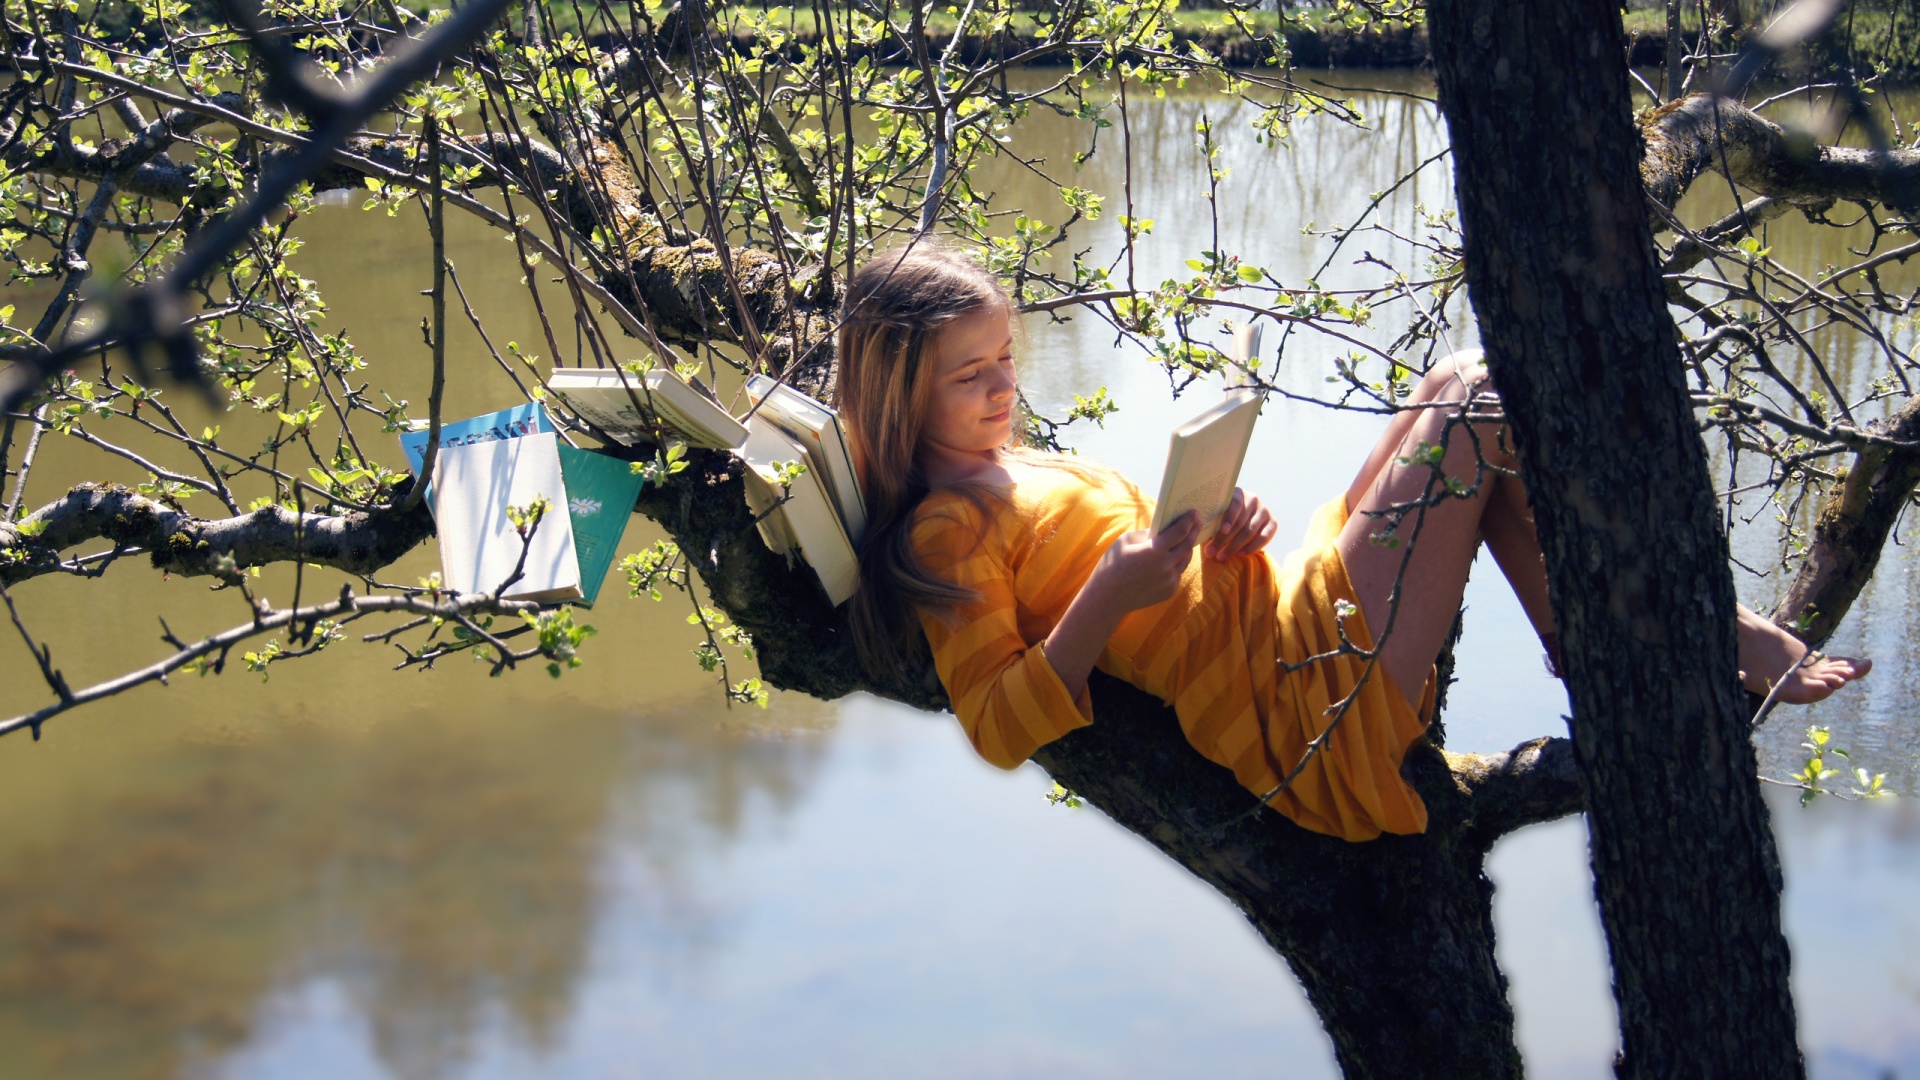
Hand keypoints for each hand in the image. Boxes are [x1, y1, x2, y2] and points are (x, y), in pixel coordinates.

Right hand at [1084, 511, 1201, 616]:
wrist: (1107, 598)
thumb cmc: (1112, 565)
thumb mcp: (1125, 541)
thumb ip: (1146, 533)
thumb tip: (1163, 529)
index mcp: (1154, 550)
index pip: (1179, 531)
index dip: (1188, 520)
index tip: (1194, 512)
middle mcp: (1166, 566)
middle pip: (1187, 545)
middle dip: (1193, 531)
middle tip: (1197, 522)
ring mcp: (1169, 580)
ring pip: (1185, 560)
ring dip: (1187, 548)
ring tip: (1187, 538)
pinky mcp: (1169, 591)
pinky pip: (1178, 573)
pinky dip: (1177, 563)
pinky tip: (1173, 557)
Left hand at [1204, 487, 1275, 561]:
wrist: (1239, 522)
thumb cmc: (1220, 518)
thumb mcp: (1214, 516)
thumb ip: (1209, 520)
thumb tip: (1196, 528)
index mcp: (1237, 493)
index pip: (1235, 504)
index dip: (1230, 517)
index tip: (1223, 530)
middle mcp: (1253, 499)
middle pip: (1240, 521)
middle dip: (1224, 539)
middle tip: (1211, 552)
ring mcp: (1264, 511)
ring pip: (1250, 531)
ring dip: (1234, 547)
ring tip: (1221, 557)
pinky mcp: (1272, 523)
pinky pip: (1264, 537)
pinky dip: (1253, 547)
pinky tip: (1240, 554)